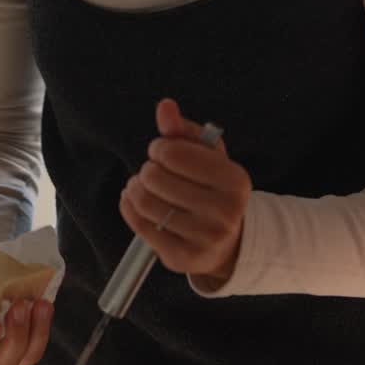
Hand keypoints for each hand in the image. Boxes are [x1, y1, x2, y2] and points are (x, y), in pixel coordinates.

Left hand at [119, 98, 250, 284]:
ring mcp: (204, 238)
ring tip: (142, 186)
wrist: (226, 242)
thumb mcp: (207, 156)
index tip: (161, 151)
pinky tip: (135, 202)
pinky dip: (129, 207)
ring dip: (135, 188)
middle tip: (153, 172)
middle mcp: (224, 211)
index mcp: (235, 180)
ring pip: (145, 202)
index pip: (176, 154)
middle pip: (155, 177)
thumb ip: (183, 130)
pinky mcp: (182, 258)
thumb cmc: (212, 190)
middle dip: (147, 169)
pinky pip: (140, 226)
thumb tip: (165, 106)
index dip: (160, 148)